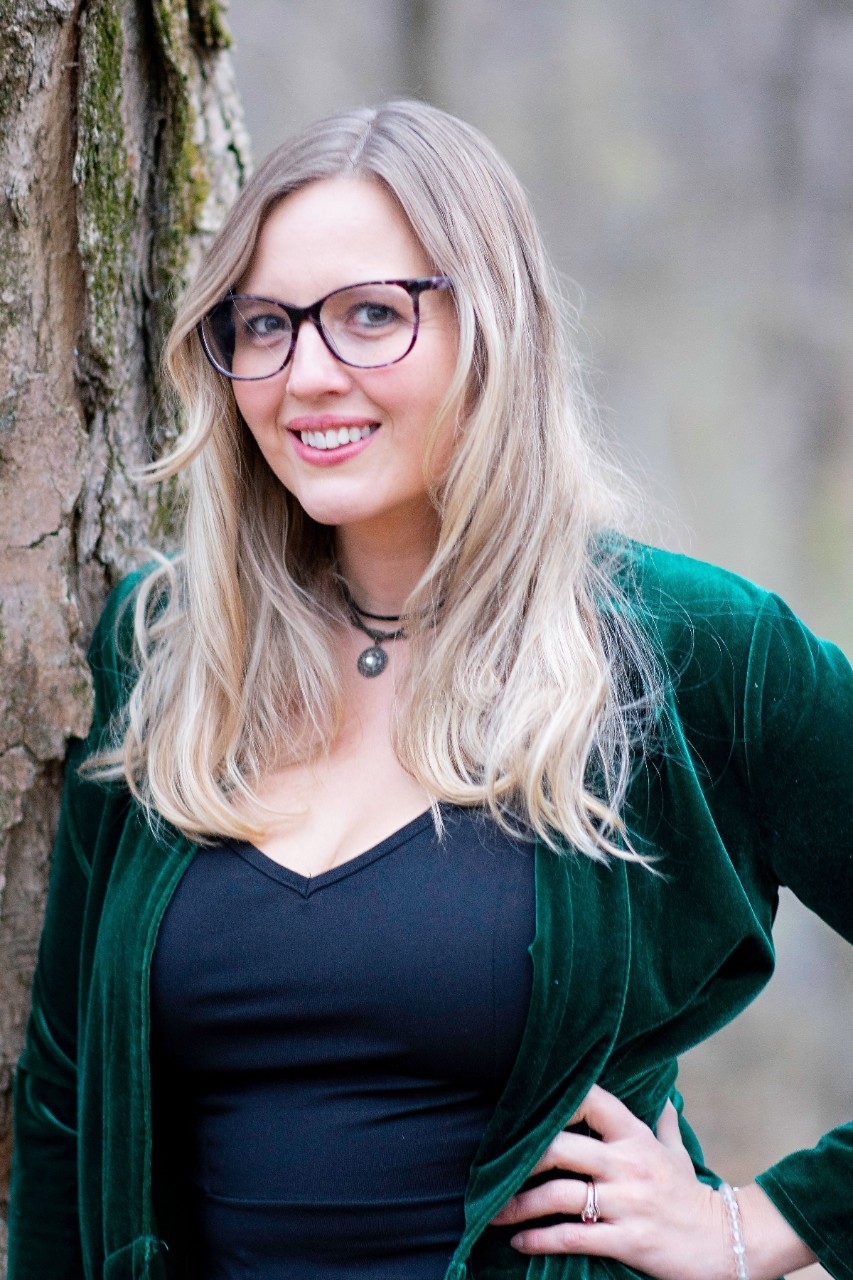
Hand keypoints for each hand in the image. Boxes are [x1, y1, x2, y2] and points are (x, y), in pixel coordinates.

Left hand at [490, 1085, 813, 1279]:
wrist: (728, 1245)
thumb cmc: (691, 1197)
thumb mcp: (677, 1154)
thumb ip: (663, 1123)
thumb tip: (664, 1092)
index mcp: (636, 1138)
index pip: (592, 1101)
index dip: (557, 1100)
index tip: (523, 1111)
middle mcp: (628, 1164)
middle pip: (561, 1148)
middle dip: (521, 1159)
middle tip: (494, 1169)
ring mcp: (627, 1203)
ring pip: (559, 1196)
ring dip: (520, 1206)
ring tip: (496, 1213)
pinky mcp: (628, 1241)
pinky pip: (573, 1237)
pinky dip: (540, 1240)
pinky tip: (521, 1243)